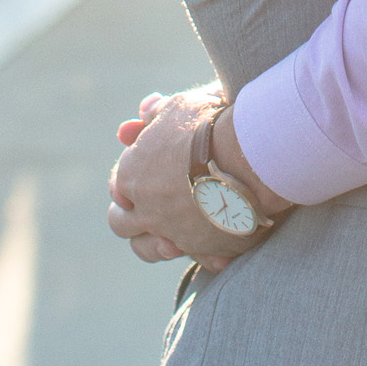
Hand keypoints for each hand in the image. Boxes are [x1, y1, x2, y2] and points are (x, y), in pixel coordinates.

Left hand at [107, 82, 289, 269]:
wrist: (249, 155)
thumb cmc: (211, 124)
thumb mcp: (180, 107)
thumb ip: (158, 113)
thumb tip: (145, 110)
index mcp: (132, 175)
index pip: (117, 186)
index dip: (129, 181)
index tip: (148, 171)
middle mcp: (146, 209)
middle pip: (120, 223)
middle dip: (131, 215)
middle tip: (153, 204)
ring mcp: (172, 233)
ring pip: (147, 249)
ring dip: (156, 241)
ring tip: (175, 230)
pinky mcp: (204, 249)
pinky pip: (196, 258)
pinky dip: (204, 253)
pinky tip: (216, 243)